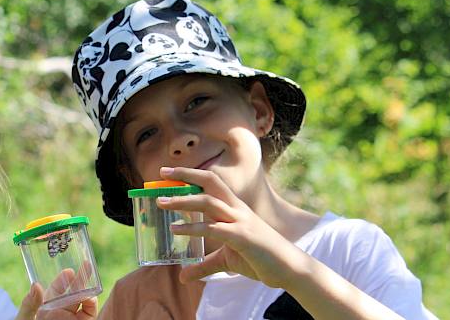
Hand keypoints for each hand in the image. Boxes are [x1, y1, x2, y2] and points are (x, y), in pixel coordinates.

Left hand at [15, 267, 97, 319]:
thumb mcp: (23, 319)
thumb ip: (29, 304)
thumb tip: (36, 285)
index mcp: (45, 308)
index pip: (55, 289)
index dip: (63, 279)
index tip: (69, 271)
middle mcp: (60, 312)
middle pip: (72, 293)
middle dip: (80, 279)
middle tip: (87, 266)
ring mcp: (72, 319)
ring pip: (83, 302)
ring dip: (87, 291)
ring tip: (90, 281)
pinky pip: (89, 314)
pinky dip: (92, 305)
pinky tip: (90, 299)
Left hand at [156, 166, 305, 288]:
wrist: (288, 268)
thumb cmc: (260, 259)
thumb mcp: (226, 261)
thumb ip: (204, 266)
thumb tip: (183, 276)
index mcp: (235, 208)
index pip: (212, 183)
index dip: (190, 175)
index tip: (169, 171)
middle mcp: (237, 209)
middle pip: (210, 182)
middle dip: (186, 174)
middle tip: (162, 172)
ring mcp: (240, 221)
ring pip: (208, 203)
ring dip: (182, 200)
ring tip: (161, 202)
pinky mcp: (242, 237)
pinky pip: (213, 229)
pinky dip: (192, 228)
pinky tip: (176, 229)